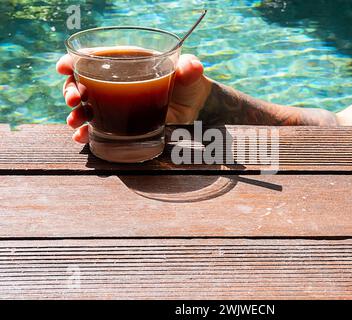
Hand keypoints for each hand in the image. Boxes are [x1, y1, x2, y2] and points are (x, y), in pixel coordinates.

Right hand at [56, 54, 211, 142]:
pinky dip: (87, 133)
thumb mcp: (188, 72)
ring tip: (76, 122)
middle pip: (82, 83)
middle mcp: (114, 84)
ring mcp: (115, 106)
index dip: (74, 60)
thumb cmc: (188, 84)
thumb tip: (191, 67)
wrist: (195, 110)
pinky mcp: (120, 125)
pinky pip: (97, 128)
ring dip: (75, 114)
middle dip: (71, 90)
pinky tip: (83, 137)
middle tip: (75, 100)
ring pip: (85, 107)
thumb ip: (188, 68)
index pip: (93, 58)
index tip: (63, 66)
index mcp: (125, 64)